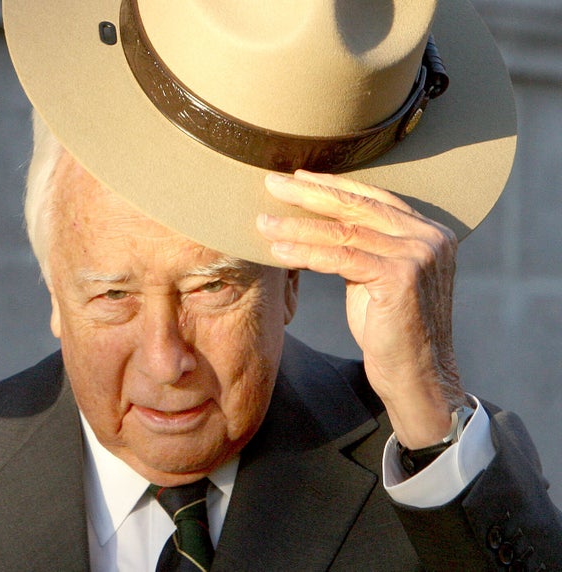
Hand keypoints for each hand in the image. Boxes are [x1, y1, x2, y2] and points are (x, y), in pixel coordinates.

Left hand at [257, 170, 466, 448]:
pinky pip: (342, 258)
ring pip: (344, 232)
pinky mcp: (402, 277)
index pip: (373, 199)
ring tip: (264, 221)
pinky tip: (278, 250)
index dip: (333, 187)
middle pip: (357, 207)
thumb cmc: (391, 331)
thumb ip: (362, 249)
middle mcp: (428, 237)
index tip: (298, 178)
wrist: (418, 378)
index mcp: (427, 232)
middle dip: (310, 194)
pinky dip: (306, 252)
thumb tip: (319, 226)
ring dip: (298, 225)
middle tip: (272, 182)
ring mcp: (419, 255)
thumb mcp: (376, 279)